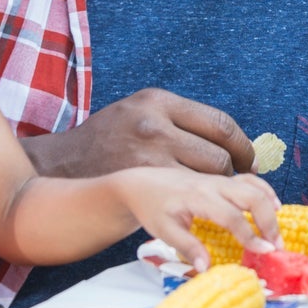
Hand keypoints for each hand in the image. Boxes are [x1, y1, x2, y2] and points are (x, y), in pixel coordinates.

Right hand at [22, 88, 254, 179]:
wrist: (61, 164)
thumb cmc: (106, 140)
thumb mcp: (138, 112)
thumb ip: (177, 121)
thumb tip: (226, 141)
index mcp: (158, 101)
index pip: (220, 123)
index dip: (242, 146)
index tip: (247, 160)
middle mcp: (156, 124)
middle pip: (218, 153)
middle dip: (232, 172)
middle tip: (231, 183)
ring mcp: (150, 155)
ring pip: (208, 177)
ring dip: (218, 188)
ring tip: (214, 194)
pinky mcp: (143, 183)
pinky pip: (189, 195)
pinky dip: (201, 201)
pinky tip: (198, 205)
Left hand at [112, 167, 280, 270]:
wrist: (143, 184)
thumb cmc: (153, 208)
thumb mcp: (163, 231)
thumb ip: (187, 247)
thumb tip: (207, 269)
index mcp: (199, 197)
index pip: (232, 217)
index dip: (251, 236)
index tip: (265, 253)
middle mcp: (214, 185)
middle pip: (252, 197)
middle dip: (268, 221)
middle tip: (277, 245)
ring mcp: (220, 179)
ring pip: (255, 186)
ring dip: (270, 207)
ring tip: (278, 230)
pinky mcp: (222, 179)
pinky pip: (250, 180)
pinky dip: (265, 191)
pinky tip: (274, 206)